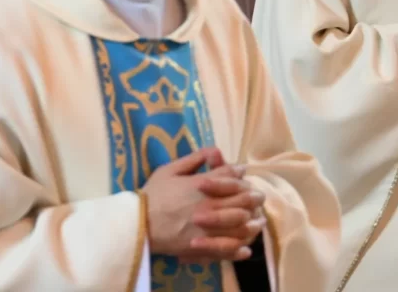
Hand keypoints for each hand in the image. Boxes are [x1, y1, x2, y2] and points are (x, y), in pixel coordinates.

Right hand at [142, 147, 266, 262]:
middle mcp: (209, 205)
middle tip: (259, 196)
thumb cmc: (153, 195)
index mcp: (201, 185)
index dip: (239, 172)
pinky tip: (246, 246)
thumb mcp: (170, 170)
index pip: (230, 176)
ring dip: (252, 221)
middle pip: (241, 199)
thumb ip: (194, 159)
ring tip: (258, 220)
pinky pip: (228, 248)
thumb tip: (215, 150)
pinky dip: (240, 246)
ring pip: (240, 224)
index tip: (243, 171)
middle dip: (253, 196)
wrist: (139, 224)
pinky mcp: (204, 246)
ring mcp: (209, 228)